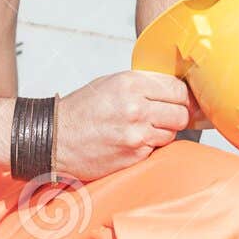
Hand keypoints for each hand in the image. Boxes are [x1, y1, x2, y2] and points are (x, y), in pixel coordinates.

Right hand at [51, 70, 200, 180]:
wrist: (56, 138)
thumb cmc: (82, 109)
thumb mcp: (110, 83)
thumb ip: (142, 84)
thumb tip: (174, 90)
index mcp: (131, 84)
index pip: (178, 89)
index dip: (182, 96)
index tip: (180, 100)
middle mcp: (137, 107)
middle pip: (182, 113)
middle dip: (178, 115)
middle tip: (166, 116)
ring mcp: (137, 134)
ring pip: (172, 133)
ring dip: (164, 131)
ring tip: (143, 128)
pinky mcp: (134, 155)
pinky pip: (157, 149)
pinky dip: (150, 146)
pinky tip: (132, 141)